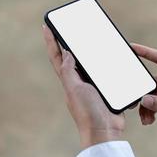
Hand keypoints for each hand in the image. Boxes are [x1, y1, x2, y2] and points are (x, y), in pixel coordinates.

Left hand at [42, 25, 124, 148]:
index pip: (57, 57)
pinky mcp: (106, 90)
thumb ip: (69, 71)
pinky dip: (106, 65)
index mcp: (69, 80)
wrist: (104, 130)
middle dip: (68, 43)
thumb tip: (66, 52)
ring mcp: (92, 86)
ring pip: (90, 65)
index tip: (46, 26)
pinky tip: (111, 59)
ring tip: (89, 39)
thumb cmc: (88, 112)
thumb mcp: (74, 89)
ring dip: (88, 53)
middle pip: (72, 58)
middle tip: (68, 28)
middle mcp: (79, 82)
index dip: (51, 41)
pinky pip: (105, 73)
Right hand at [132, 43, 156, 136]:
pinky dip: (151, 111)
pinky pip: (156, 104)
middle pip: (153, 83)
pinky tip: (149, 120)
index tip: (132, 47)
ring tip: (146, 119)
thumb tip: (144, 100)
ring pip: (153, 96)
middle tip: (135, 104)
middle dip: (144, 94)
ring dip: (147, 107)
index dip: (147, 52)